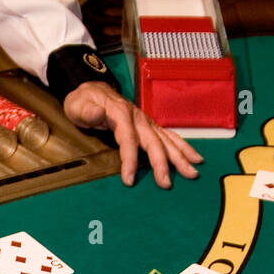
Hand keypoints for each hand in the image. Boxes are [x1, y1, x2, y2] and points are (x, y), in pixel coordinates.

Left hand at [63, 81, 201, 187]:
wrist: (93, 90)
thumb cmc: (84, 101)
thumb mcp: (78, 104)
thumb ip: (87, 111)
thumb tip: (97, 112)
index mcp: (120, 114)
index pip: (128, 139)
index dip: (130, 160)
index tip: (129, 179)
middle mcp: (138, 118)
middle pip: (153, 142)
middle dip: (161, 163)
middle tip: (166, 183)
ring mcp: (146, 121)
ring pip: (166, 140)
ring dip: (180, 157)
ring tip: (192, 172)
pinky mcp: (150, 126)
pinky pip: (169, 136)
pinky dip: (183, 147)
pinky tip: (194, 158)